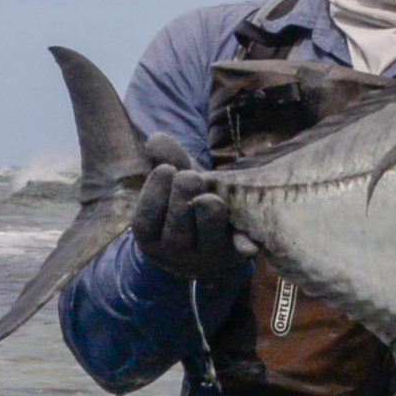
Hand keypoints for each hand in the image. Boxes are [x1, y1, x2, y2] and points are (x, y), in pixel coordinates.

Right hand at [132, 133, 244, 281]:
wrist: (216, 236)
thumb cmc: (188, 200)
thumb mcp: (175, 181)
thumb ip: (168, 160)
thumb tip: (157, 139)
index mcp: (154, 237)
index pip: (146, 222)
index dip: (155, 195)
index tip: (167, 169)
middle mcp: (178, 253)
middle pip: (176, 235)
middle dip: (182, 202)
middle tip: (190, 177)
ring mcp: (209, 256)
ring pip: (205, 243)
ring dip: (208, 219)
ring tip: (210, 198)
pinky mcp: (237, 254)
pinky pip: (240, 251)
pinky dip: (244, 246)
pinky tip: (249, 243)